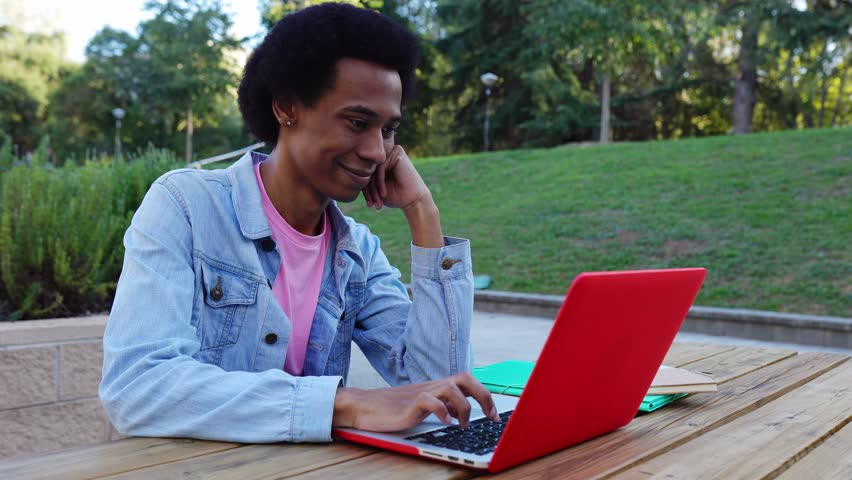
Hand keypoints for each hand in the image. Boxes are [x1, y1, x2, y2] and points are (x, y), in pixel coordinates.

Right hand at [332, 372, 499, 431]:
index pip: (467, 381)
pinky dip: (441, 411)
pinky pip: (430, 401)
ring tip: (461, 425)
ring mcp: (422, 392)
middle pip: (465, 377)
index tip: (494, 414)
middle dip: (483, 395)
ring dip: (463, 407)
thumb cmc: (393, 407)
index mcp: (437, 386)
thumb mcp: (423, 406)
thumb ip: (442, 406)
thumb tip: (459, 414)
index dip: (485, 395)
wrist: (365, 405)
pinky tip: (444, 423)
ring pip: (452, 387)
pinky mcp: (410, 402)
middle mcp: (433, 386)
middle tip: (490, 416)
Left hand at [362, 145, 443, 247]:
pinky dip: (380, 182)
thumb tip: (345, 175)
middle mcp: (385, 154)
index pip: (364, 172)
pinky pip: (379, 167)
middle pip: (367, 169)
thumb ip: (364, 181)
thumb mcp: (374, 189)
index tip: (368, 204)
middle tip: (371, 204)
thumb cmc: (395, 196)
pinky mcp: (397, 152)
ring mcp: (391, 151)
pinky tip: (383, 193)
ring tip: (377, 201)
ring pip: (372, 169)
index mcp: (379, 161)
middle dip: (368, 190)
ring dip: (373, 188)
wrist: (413, 200)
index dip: (364, 189)